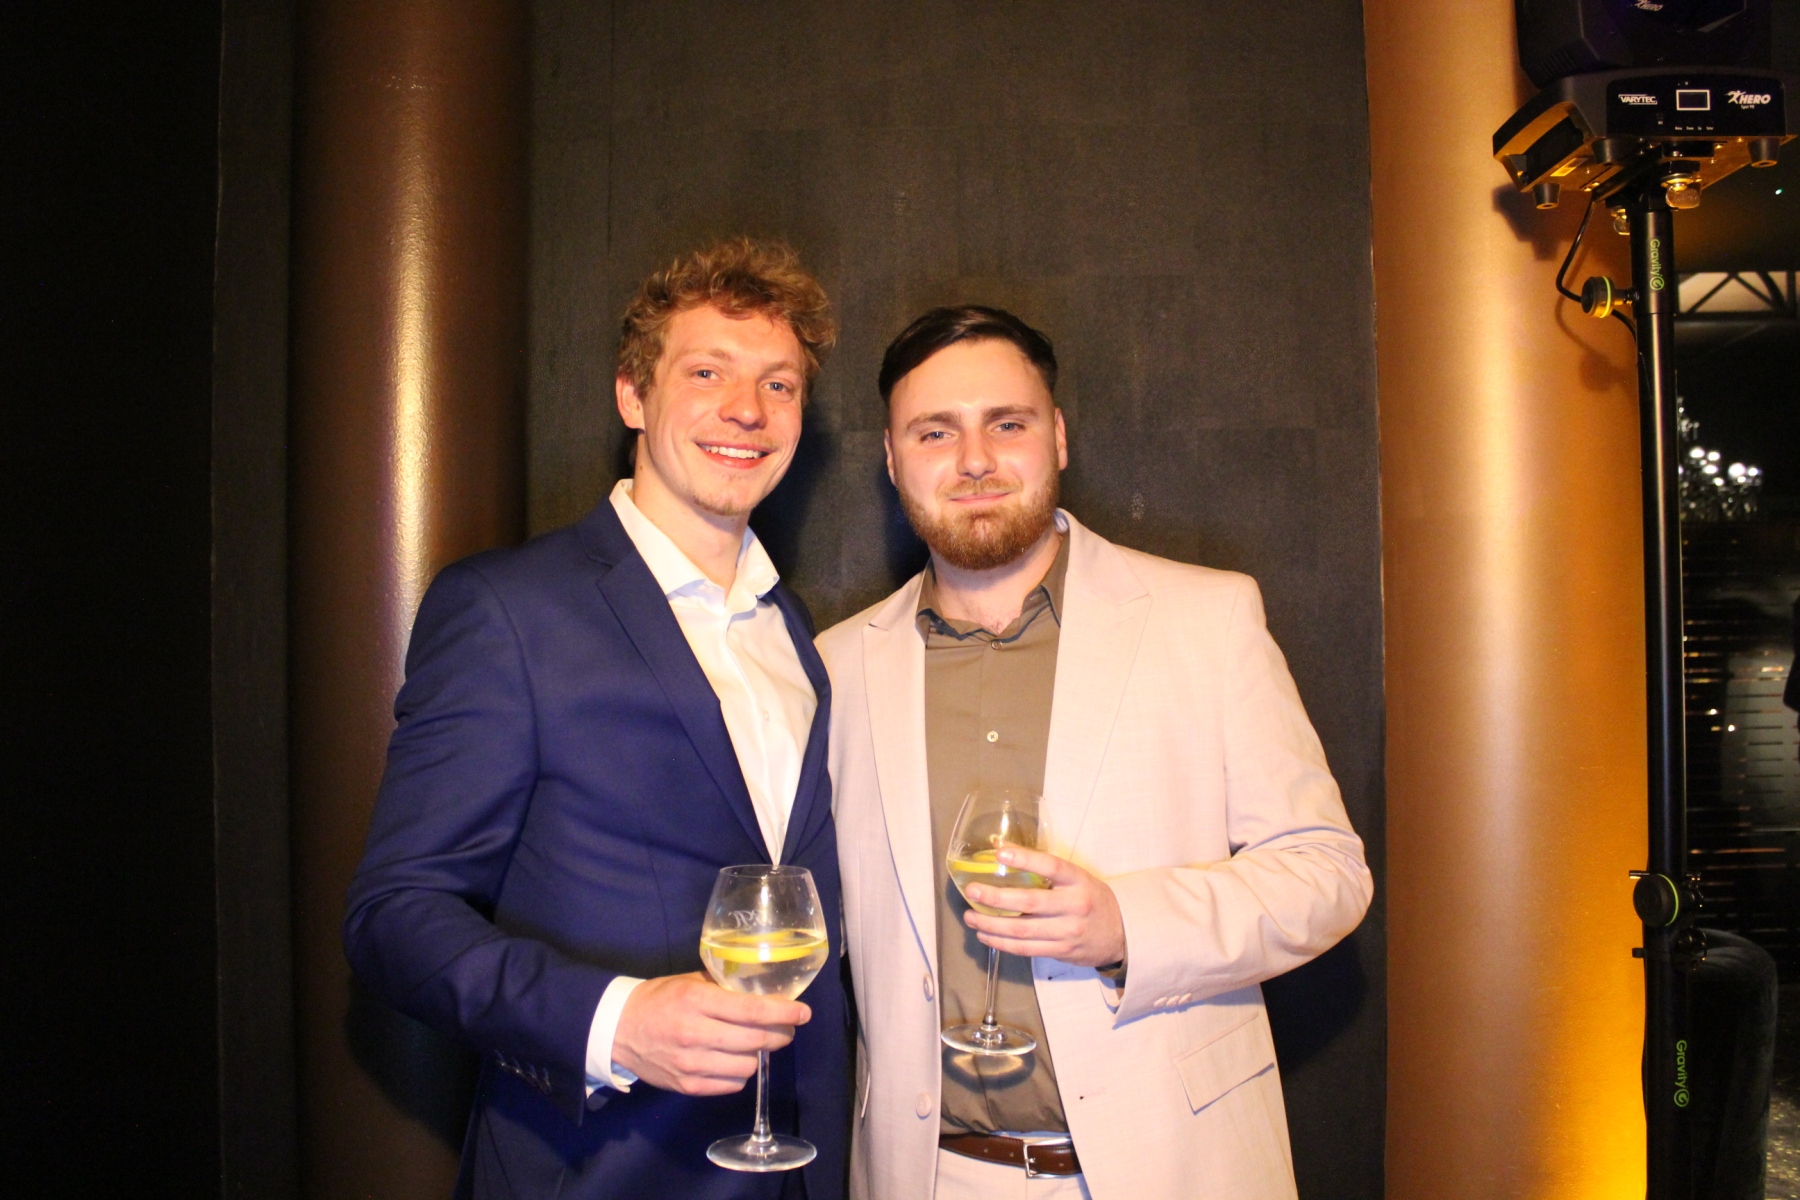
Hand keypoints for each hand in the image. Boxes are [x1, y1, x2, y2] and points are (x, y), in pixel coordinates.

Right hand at [611, 972, 809, 1095]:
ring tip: (755, 1044)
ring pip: (748, 1065)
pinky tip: (734, 1059)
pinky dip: (740, 1072)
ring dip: (758, 1054)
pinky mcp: (687, 1086)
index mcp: (697, 1000)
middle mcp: (695, 1033)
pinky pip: (732, 1084)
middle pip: (756, 1040)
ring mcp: (691, 1063)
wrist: (618, 1029)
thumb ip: (724, 986)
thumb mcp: (690, 981)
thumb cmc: (660, 999)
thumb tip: (765, 990)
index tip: (803, 1013)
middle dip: (780, 1034)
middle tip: (786, 1029)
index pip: (752, 1009)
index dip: (784, 1012)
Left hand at [962, 846, 1126, 968]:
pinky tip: (986, 935)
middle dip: (996, 898)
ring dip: (991, 924)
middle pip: (1030, 902)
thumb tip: (1002, 850)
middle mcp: (1074, 905)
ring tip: (971, 917)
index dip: (1025, 859)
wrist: (1121, 933)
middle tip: (972, 891)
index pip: (1051, 866)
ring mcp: (1068, 932)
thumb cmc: (1091, 898)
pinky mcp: (1061, 952)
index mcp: (1078, 880)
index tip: (1000, 853)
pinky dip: (1002, 943)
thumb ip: (1047, 870)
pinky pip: (1026, 949)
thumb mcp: (1078, 878)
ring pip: (1022, 930)